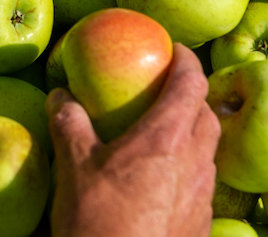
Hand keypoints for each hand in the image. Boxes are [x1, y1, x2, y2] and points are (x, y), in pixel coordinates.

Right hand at [47, 43, 220, 236]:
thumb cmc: (98, 222)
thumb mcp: (73, 167)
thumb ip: (69, 123)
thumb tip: (59, 95)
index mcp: (168, 137)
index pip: (192, 82)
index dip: (187, 59)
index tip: (174, 48)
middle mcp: (195, 162)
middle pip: (208, 115)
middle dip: (192, 96)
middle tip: (165, 90)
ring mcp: (203, 196)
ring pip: (207, 151)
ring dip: (191, 134)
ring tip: (162, 135)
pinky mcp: (201, 224)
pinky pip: (200, 183)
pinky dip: (186, 169)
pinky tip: (159, 181)